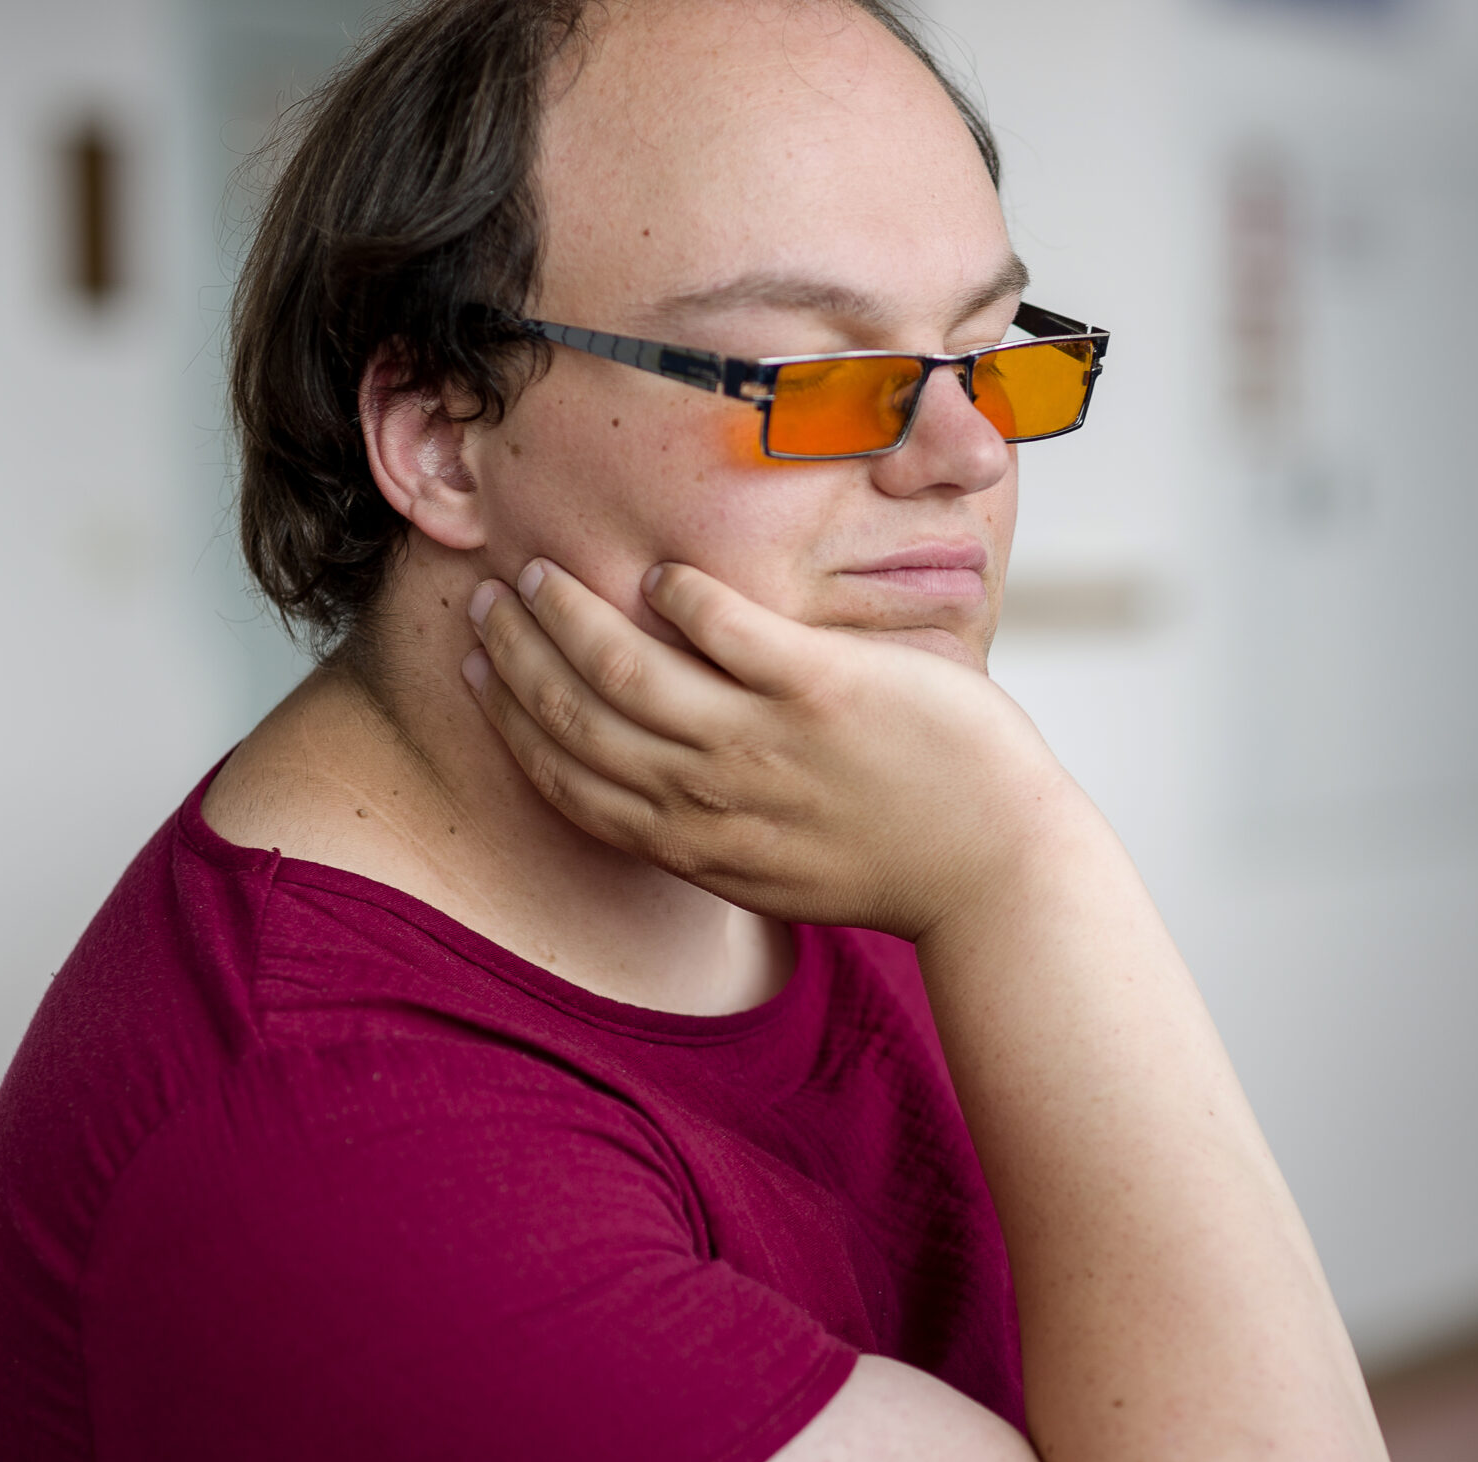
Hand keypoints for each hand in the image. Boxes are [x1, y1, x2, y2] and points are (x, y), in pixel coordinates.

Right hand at [461, 559, 1086, 939]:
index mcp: (695, 845)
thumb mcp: (776, 872)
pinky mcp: (822, 687)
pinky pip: (723, 626)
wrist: (998, 870)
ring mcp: (764, 741)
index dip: (511, 720)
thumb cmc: (896, 865)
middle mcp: (712, 797)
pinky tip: (661, 573)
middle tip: (493, 601)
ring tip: (545, 573)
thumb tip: (663, 782)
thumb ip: (714, 827)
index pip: (569, 778)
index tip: (479, 670)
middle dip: (519, 654)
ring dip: (571, 615)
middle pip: (577, 715)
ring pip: (626, 666)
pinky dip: (680, 596)